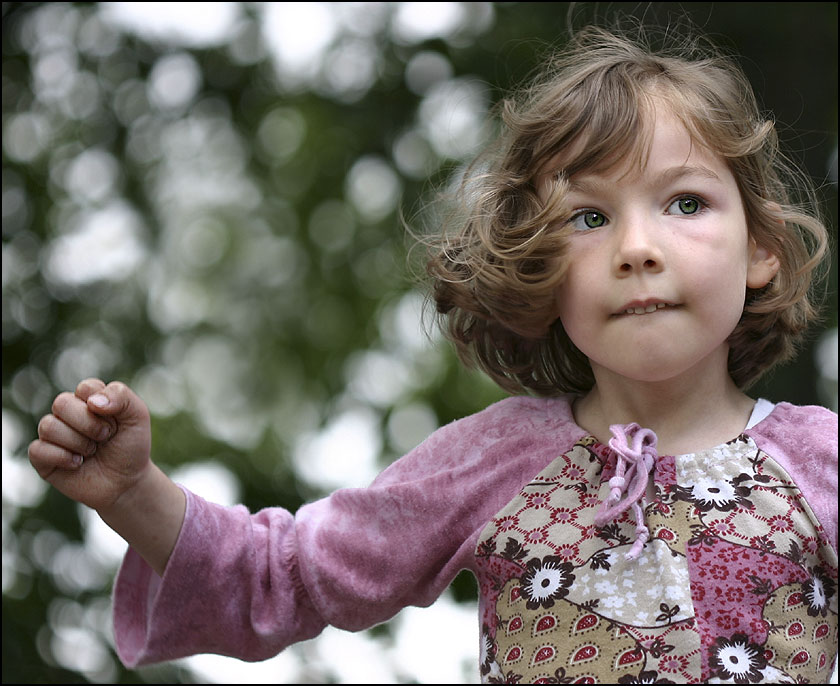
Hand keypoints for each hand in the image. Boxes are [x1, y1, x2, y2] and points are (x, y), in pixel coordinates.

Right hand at [28, 378, 151, 512]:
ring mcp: (53, 434)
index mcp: (89, 399)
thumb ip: (121, 396)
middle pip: (61, 403)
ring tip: (91, 452)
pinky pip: (37, 449)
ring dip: (78, 442)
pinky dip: (62, 458)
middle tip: (104, 438)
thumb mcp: (137, 417)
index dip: (102, 406)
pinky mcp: (42, 457)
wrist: (125, 483)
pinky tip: (78, 464)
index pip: (85, 388)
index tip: (115, 422)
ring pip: (48, 426)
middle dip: (89, 424)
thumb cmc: (130, 447)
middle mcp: (67, 413)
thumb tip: (92, 401)